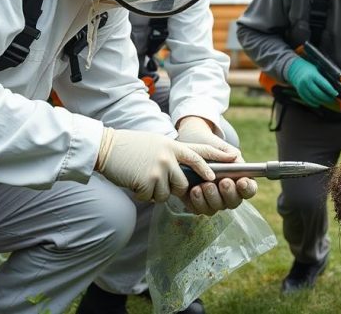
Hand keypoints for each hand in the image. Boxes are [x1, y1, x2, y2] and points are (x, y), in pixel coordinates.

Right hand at [96, 128, 236, 201]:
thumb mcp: (156, 143)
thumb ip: (172, 154)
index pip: (199, 154)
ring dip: (156, 192)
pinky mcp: (148, 180)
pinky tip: (134, 182)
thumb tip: (185, 171)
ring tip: (142, 178)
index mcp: (172, 145)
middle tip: (157, 180)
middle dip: (174, 188)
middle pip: (184, 183)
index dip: (216, 160)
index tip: (233, 161)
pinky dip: (143, 194)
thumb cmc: (130, 147)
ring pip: (169, 193)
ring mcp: (160, 168)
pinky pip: (153, 198)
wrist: (106, 147)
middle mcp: (169, 156)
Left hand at [176, 116, 257, 215]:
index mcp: (238, 181)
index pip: (249, 189)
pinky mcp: (198, 205)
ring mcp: (213, 202)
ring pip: (217, 207)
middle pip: (234, 202)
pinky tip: (194, 190)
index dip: (248, 188)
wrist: (185, 155)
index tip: (242, 181)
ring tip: (205, 185)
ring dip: (212, 197)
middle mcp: (227, 194)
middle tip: (223, 182)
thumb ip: (226, 153)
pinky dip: (198, 201)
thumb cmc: (206, 153)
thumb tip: (234, 157)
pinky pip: (200, 209)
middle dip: (229, 193)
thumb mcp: (216, 148)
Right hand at [286, 58, 337, 107]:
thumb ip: (326, 75)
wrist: (295, 68)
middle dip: (327, 98)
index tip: (336, 94)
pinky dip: (314, 103)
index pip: (324, 85)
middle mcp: (306, 82)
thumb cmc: (309, 68)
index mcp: (312, 75)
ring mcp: (302, 88)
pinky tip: (319, 103)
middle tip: (333, 99)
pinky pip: (308, 100)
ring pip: (314, 98)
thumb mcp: (318, 68)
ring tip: (328, 101)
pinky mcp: (300, 92)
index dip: (331, 90)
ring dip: (322, 101)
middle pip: (319, 94)